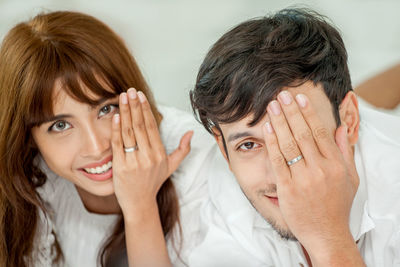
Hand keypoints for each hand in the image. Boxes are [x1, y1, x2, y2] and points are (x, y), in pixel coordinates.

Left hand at [111, 88, 192, 218]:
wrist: (140, 203)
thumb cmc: (153, 182)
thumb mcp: (171, 166)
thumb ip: (183, 149)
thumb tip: (191, 133)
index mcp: (159, 153)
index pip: (151, 127)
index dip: (145, 109)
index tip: (140, 96)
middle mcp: (149, 156)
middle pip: (140, 126)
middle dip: (135, 106)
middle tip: (130, 90)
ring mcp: (134, 162)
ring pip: (129, 132)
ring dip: (125, 113)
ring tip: (122, 98)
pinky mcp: (121, 167)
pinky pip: (118, 144)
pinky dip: (116, 129)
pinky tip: (115, 116)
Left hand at [262, 91, 359, 263]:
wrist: (326, 234)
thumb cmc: (337, 206)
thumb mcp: (350, 179)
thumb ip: (345, 152)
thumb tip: (341, 129)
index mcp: (335, 165)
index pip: (320, 132)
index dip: (308, 114)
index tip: (299, 99)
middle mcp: (320, 169)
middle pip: (303, 134)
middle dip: (291, 112)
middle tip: (281, 95)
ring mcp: (303, 179)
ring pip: (289, 144)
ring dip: (279, 122)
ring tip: (271, 106)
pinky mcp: (287, 189)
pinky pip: (278, 161)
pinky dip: (272, 143)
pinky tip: (267, 129)